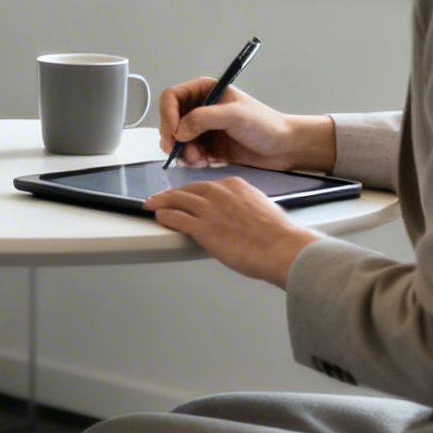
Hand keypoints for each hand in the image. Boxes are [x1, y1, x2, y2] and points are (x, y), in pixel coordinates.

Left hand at [143, 176, 319, 286]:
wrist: (280, 247)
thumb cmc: (277, 234)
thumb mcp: (261, 207)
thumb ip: (245, 206)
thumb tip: (239, 215)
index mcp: (234, 185)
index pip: (205, 185)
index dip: (191, 192)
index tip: (186, 196)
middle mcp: (218, 192)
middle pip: (187, 190)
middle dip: (171, 195)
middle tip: (160, 198)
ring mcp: (208, 209)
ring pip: (176, 200)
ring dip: (161, 203)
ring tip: (152, 205)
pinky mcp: (201, 227)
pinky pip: (175, 218)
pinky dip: (164, 216)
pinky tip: (159, 218)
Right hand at [159, 78, 333, 172]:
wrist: (284, 148)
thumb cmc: (266, 125)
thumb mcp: (234, 115)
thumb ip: (204, 118)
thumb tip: (180, 131)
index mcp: (205, 91)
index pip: (171, 97)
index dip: (168, 115)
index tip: (175, 133)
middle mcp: (200, 108)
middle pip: (169, 120)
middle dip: (173, 138)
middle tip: (182, 151)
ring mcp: (203, 128)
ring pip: (176, 140)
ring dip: (182, 151)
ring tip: (198, 159)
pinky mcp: (207, 147)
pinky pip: (186, 153)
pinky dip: (190, 160)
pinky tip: (205, 162)